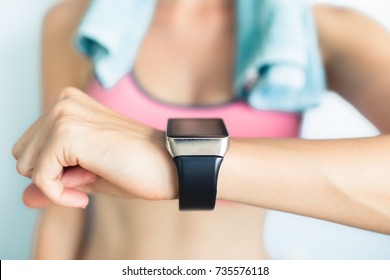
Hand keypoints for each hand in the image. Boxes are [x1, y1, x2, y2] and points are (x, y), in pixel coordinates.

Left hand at [12, 87, 177, 207]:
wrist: (170, 165)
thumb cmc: (135, 168)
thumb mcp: (86, 177)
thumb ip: (54, 182)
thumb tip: (25, 198)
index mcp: (68, 104)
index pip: (31, 147)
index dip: (54, 171)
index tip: (87, 174)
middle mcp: (63, 103)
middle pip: (23, 155)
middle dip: (52, 175)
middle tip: (89, 175)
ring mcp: (64, 115)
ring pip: (26, 166)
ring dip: (57, 184)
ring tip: (93, 176)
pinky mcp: (68, 134)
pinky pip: (40, 178)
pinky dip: (58, 196)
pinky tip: (84, 196)